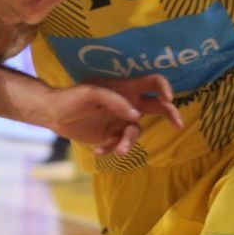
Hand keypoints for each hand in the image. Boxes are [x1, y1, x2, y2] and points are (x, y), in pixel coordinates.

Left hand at [39, 75, 184, 157]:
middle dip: (171, 115)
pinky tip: (98, 151)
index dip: (164, 88)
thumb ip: (115, 101)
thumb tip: (135, 116)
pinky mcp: (113, 135)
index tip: (168, 99)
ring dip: (129, 142)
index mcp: (126, 88)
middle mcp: (129, 104)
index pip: (153, 83)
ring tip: (116, 150)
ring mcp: (122, 120)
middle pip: (158, 107)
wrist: (55, 115)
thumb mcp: (92, 93)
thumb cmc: (72, 97)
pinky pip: (121, 144)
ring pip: (137, 132)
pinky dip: (112, 148)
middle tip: (178, 126)